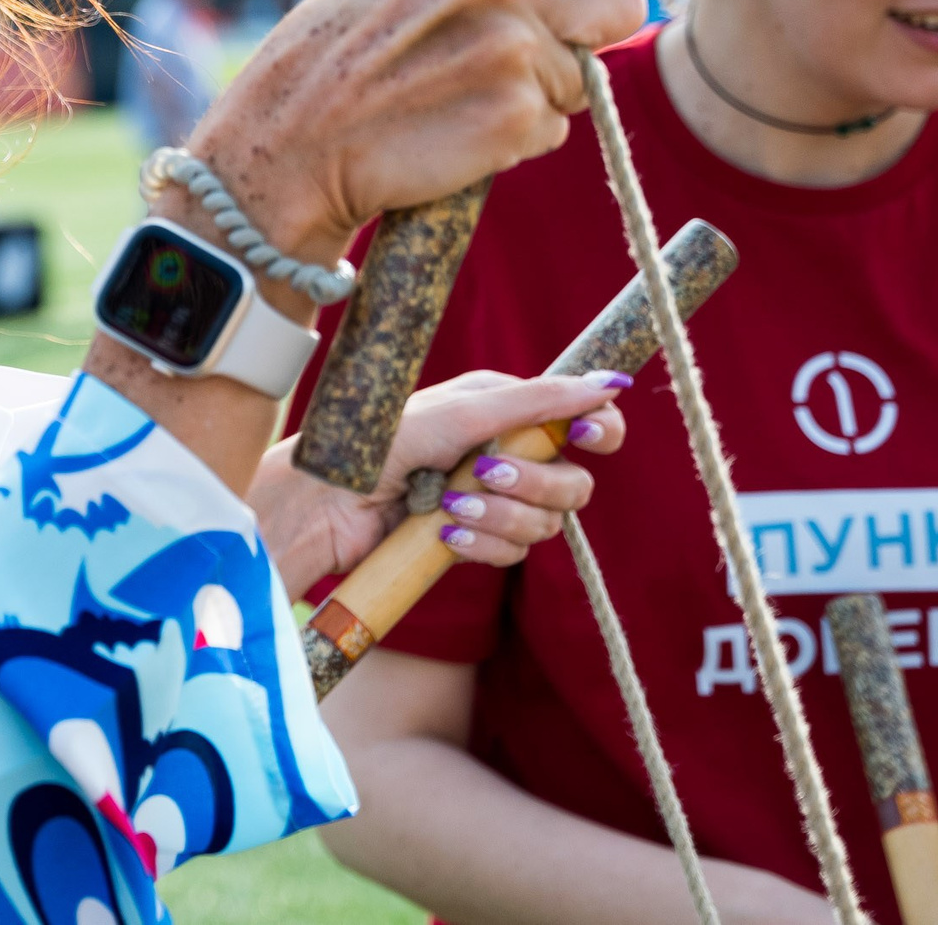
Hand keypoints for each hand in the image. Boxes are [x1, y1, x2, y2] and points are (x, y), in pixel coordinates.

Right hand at [186, 0, 655, 267]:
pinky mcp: (514, 113)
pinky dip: (519, 133)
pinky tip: (458, 121)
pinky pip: (559, 126)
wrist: (291, 137)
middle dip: (589, 32)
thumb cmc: (357, 42)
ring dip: (547, 87)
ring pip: (591, 72)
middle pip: (626, 6)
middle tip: (520, 46)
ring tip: (467, 82)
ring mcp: (512, 43)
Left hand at [252, 368, 629, 594]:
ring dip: (500, 517)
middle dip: (534, 484)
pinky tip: (443, 534)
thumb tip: (609, 384)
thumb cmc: (384, 444)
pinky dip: (482, 544)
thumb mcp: (462, 413)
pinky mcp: (475, 539)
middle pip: (572, 482)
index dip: (599, 430)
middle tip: (484, 474)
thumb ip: (539, 402)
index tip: (588, 438)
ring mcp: (492, 499)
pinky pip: (513, 552)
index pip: (583, 418)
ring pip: (545, 524)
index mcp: (506, 407)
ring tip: (448, 506)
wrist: (328, 505)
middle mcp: (505, 451)